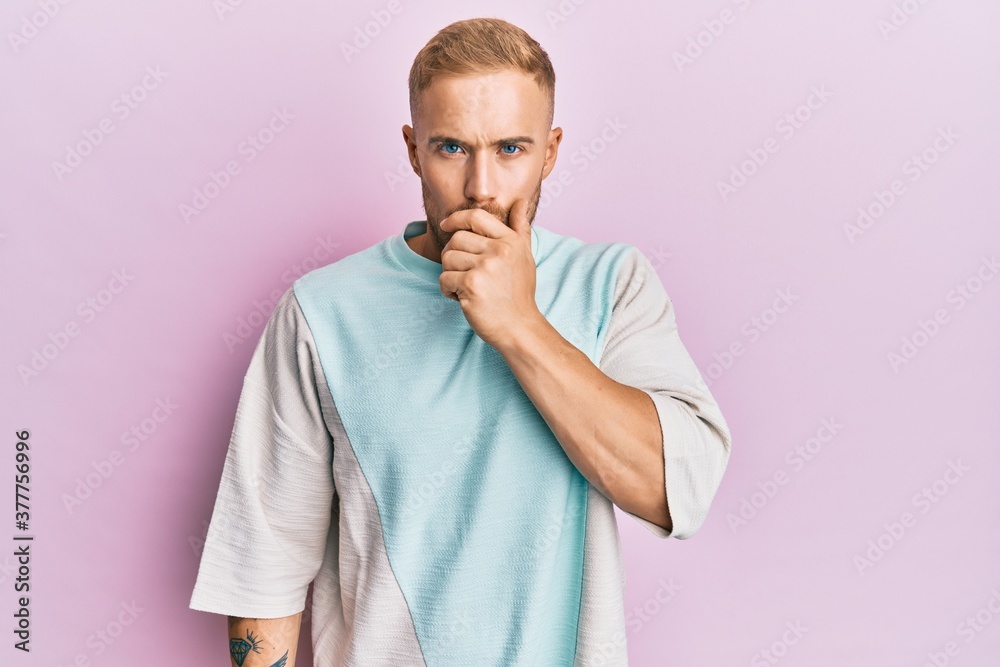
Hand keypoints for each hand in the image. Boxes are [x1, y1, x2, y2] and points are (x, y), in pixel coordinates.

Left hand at [438, 199, 541, 348]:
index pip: (476, 217)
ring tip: (466, 287)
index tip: (446, 224)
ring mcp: (485, 267)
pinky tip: (464, 298)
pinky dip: (448, 290)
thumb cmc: (519, 293)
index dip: (456, 218)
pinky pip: (444, 278)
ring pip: (447, 258)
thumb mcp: (525, 257)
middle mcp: (499, 251)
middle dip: (453, 255)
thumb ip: (520, 228)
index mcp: (510, 241)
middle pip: (456, 239)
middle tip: (463, 272)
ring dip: (451, 274)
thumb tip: (520, 202)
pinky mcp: (471, 285)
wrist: (519, 327)